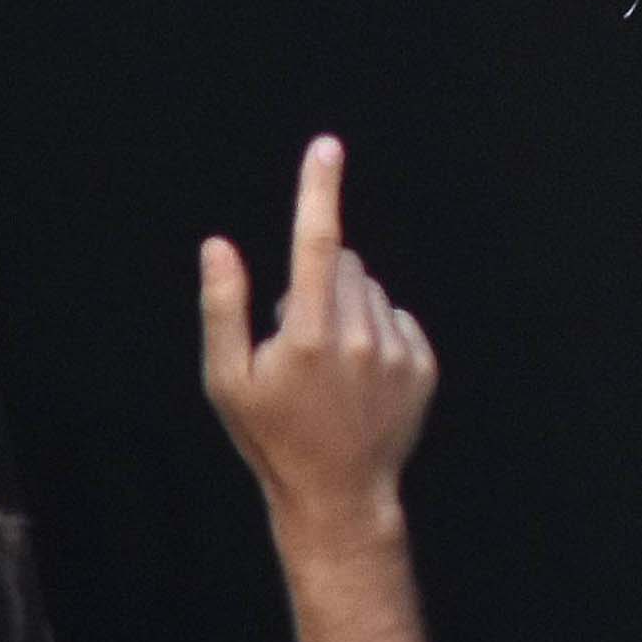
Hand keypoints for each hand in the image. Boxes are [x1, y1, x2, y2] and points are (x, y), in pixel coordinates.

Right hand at [201, 135, 436, 541]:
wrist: (338, 495)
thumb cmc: (272, 437)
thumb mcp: (228, 381)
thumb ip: (223, 307)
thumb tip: (218, 245)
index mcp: (308, 336)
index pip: (317, 242)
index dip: (319, 190)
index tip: (327, 147)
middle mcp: (359, 336)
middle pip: (342, 264)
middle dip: (318, 282)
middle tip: (298, 339)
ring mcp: (396, 351)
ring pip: (369, 290)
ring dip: (347, 308)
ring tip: (329, 365)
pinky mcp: (423, 364)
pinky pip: (397, 319)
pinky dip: (376, 334)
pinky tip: (359, 379)